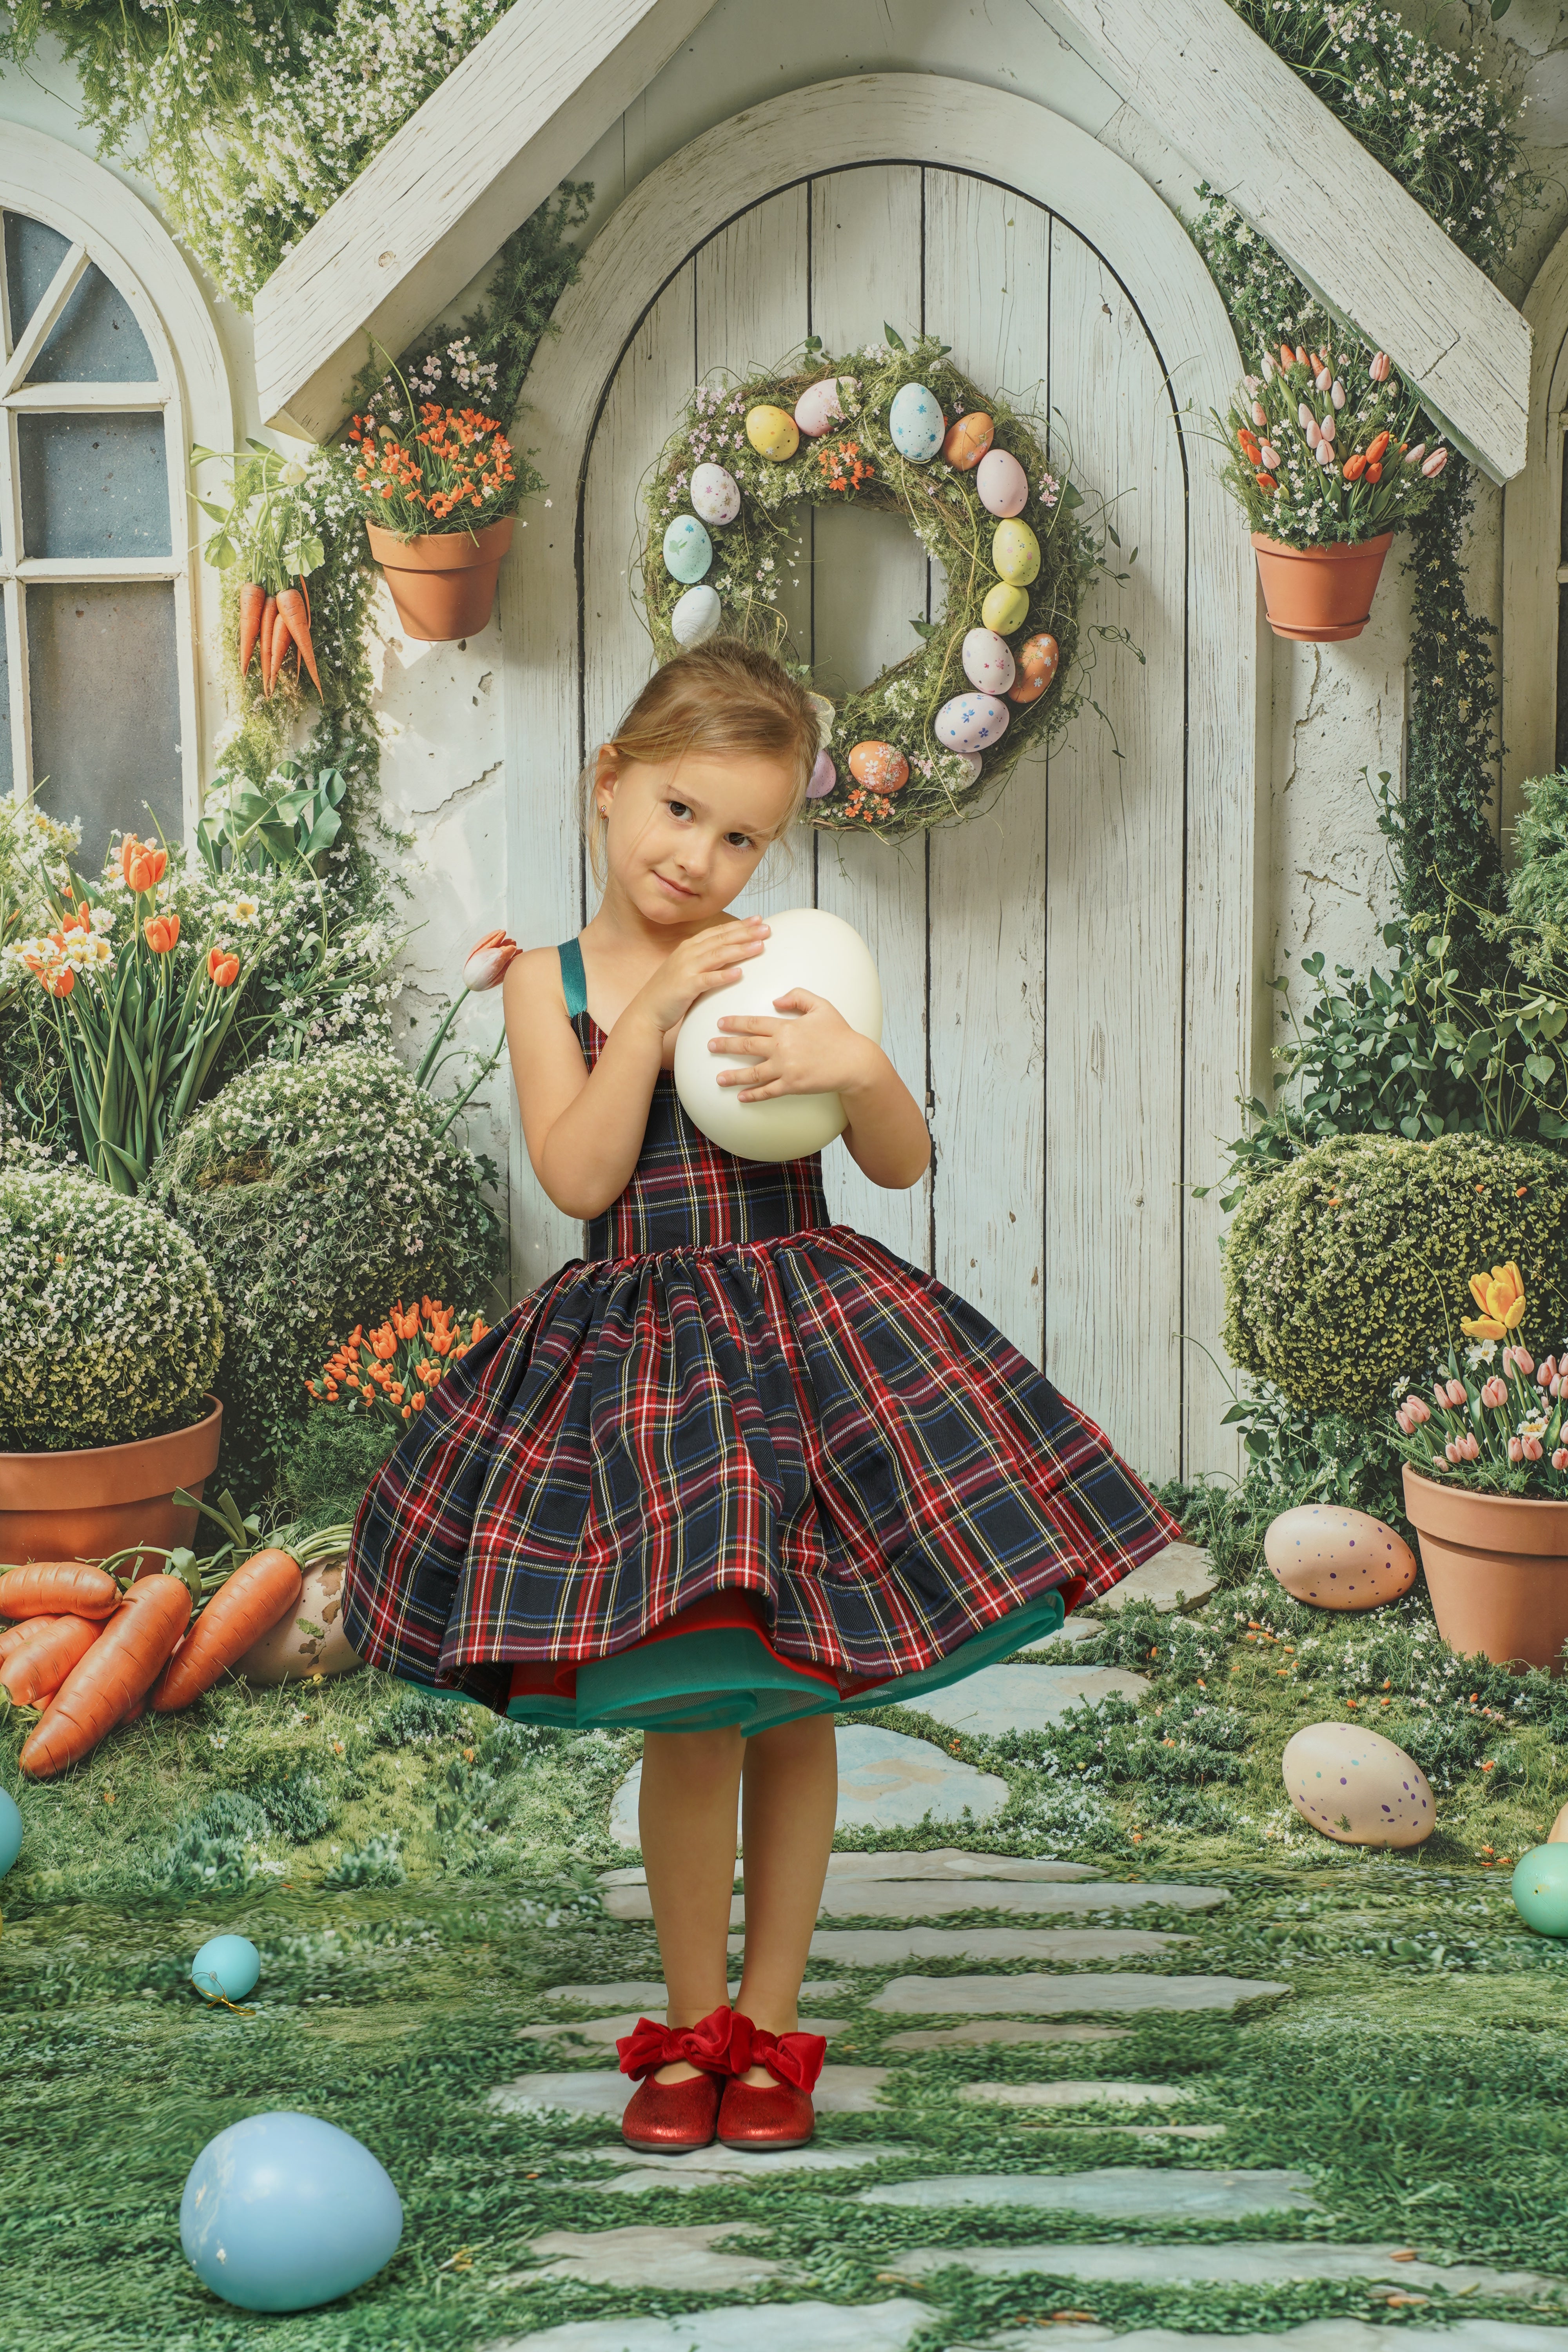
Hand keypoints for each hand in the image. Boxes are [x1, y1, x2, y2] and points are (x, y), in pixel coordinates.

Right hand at [631, 919, 768, 1035]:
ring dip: (739, 949)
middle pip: (721, 939)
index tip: (758, 920)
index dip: (739, 925)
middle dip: (745, 932)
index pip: (718, 932)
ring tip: (759, 946)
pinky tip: (738, 973)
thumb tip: (729, 954)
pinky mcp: (685, 987)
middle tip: (766, 928)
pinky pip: (707, 980)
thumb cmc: (670, 991)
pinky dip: (723, 976)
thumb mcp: (688, 968)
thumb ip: (706, 959)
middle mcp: (688, 953)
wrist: (647, 1010)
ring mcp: (686, 969)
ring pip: (717, 955)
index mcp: (690, 947)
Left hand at [710, 989, 876, 1100]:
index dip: (735, 1023)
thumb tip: (776, 1000)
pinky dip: (753, 1095)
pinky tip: (741, 1097)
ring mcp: (785, 1069)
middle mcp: (782, 1048)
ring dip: (733, 1076)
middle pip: (747, 1046)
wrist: (855, 1062)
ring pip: (752, 1073)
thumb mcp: (822, 1006)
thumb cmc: (840, 1033)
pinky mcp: (792, 1086)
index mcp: (786, 1027)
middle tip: (710, 1046)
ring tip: (719, 1078)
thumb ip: (798, 996)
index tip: (720, 1023)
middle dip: (725, 1046)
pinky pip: (768, 1092)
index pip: (753, 1023)